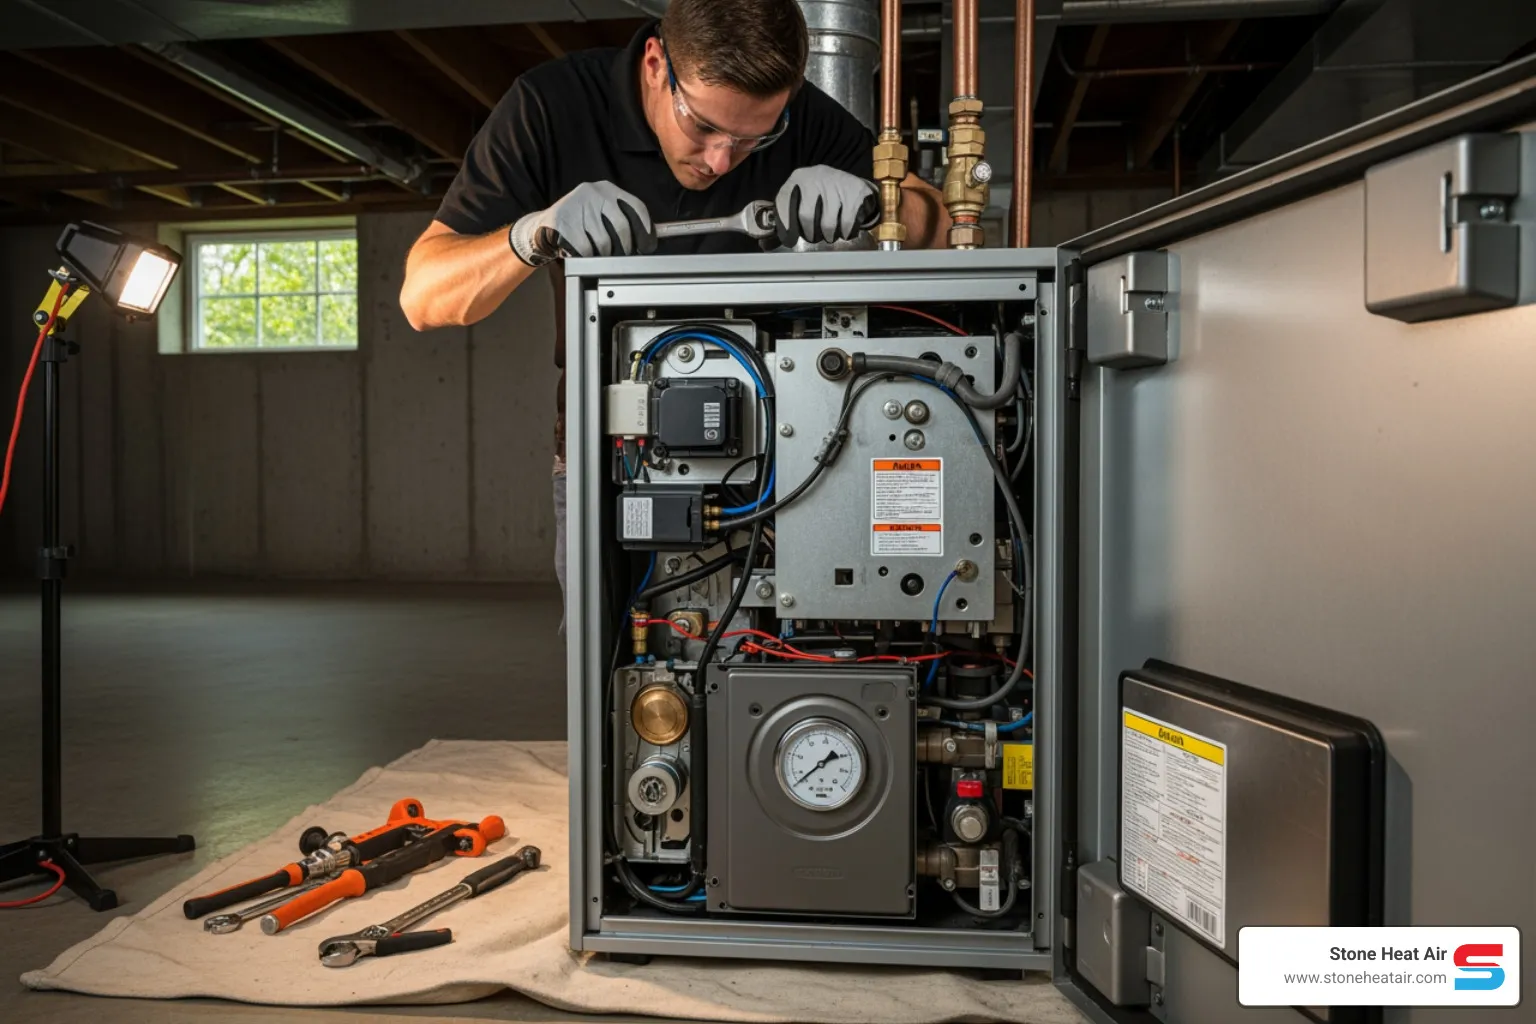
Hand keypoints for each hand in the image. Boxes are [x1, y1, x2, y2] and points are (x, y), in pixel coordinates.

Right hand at [509, 181, 656, 265]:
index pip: (636, 207)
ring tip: (597, 252)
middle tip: (622, 256)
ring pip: (604, 242)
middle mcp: (593, 193)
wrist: (545, 225)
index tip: (648, 246)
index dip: (645, 230)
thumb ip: (621, 219)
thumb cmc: (580, 222)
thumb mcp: (601, 212)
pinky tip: (583, 253)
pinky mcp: (563, 221)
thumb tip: (649, 239)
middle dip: (625, 248)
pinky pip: (585, 249)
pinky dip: (587, 256)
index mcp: (607, 189)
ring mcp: (577, 205)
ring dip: (604, 255)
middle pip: (622, 227)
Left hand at [772, 166, 878, 248]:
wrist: (848, 182)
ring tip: (829, 235)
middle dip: (809, 233)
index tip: (788, 238)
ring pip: (828, 222)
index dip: (784, 222)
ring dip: (828, 235)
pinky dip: (844, 231)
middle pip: (806, 215)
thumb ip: (787, 211)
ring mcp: (836, 183)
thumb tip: (770, 240)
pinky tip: (843, 231)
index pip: (785, 201)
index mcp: (798, 177)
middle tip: (813, 237)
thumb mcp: (802, 194)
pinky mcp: (854, 191)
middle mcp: (816, 177)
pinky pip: (846, 221)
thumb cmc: (819, 193)